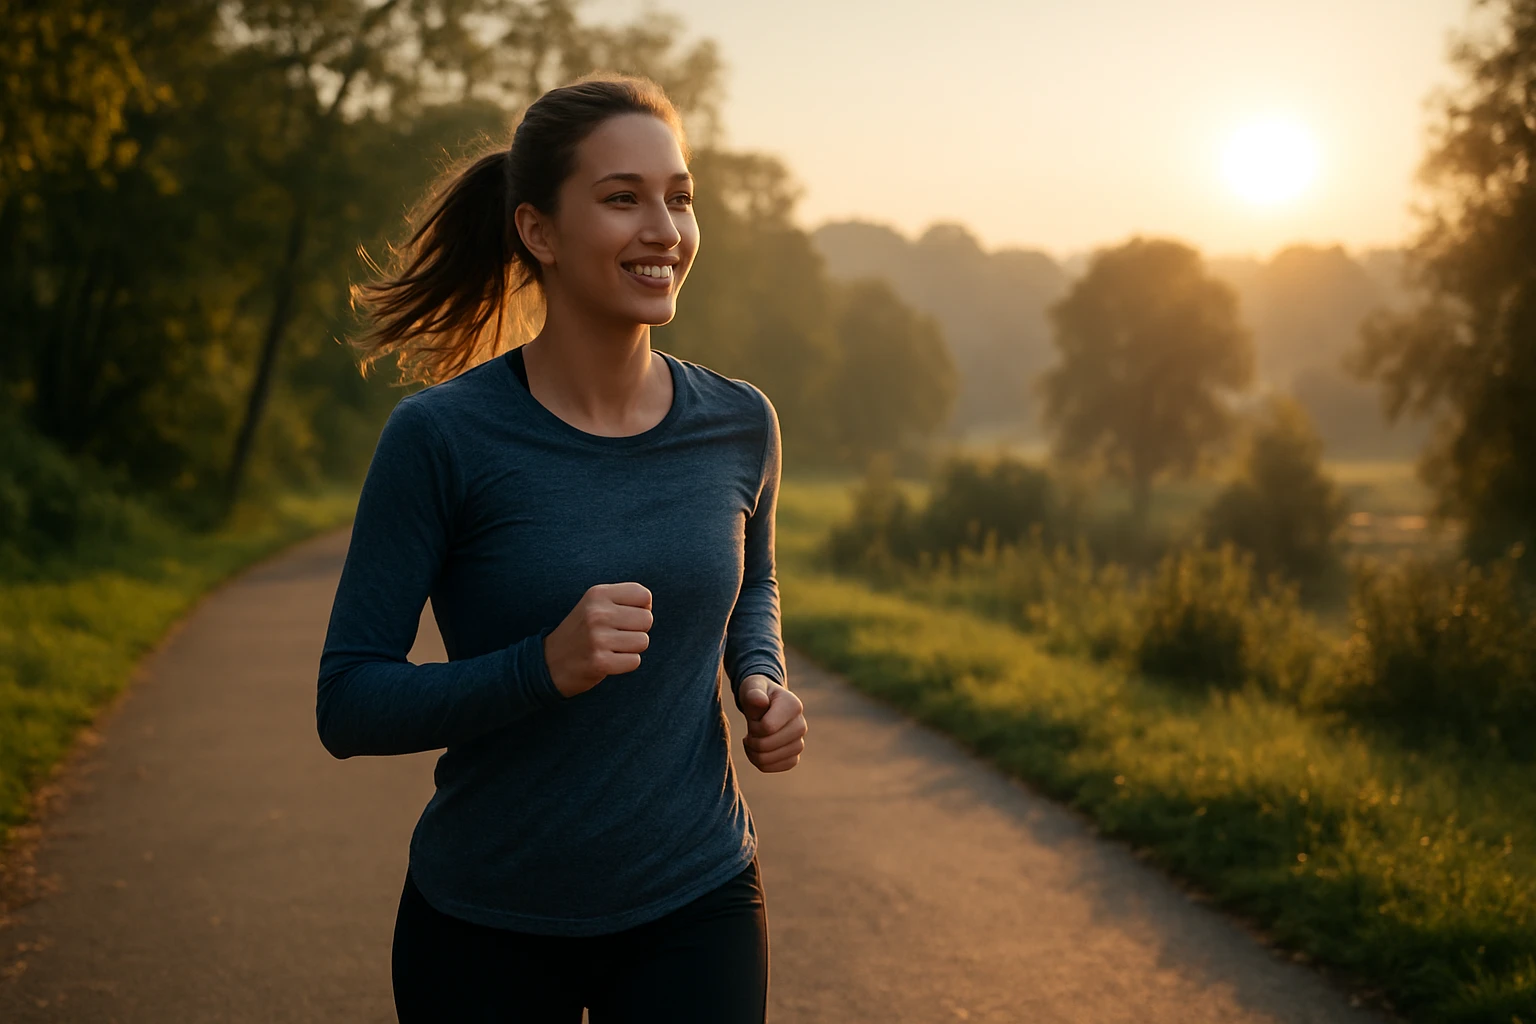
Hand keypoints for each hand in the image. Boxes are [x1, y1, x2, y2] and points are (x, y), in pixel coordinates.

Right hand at [543, 583, 652, 697]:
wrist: (549, 662)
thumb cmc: (582, 631)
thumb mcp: (595, 604)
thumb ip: (623, 599)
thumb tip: (649, 607)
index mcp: (597, 594)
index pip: (644, 595)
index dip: (642, 608)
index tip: (625, 617)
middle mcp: (597, 613)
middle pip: (647, 619)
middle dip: (637, 630)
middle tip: (616, 635)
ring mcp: (597, 638)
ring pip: (643, 641)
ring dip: (631, 648)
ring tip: (611, 647)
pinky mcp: (600, 662)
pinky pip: (635, 661)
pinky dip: (625, 663)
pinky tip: (608, 660)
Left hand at [736, 674, 806, 772]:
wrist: (766, 704)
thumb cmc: (758, 694)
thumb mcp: (752, 687)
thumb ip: (754, 693)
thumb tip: (760, 701)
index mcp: (794, 706)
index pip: (767, 727)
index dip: (753, 726)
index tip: (753, 718)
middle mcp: (801, 725)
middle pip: (767, 745)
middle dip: (751, 739)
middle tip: (750, 730)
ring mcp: (799, 742)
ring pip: (769, 759)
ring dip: (753, 753)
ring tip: (751, 740)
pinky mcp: (794, 756)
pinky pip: (776, 768)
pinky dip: (762, 763)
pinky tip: (757, 751)